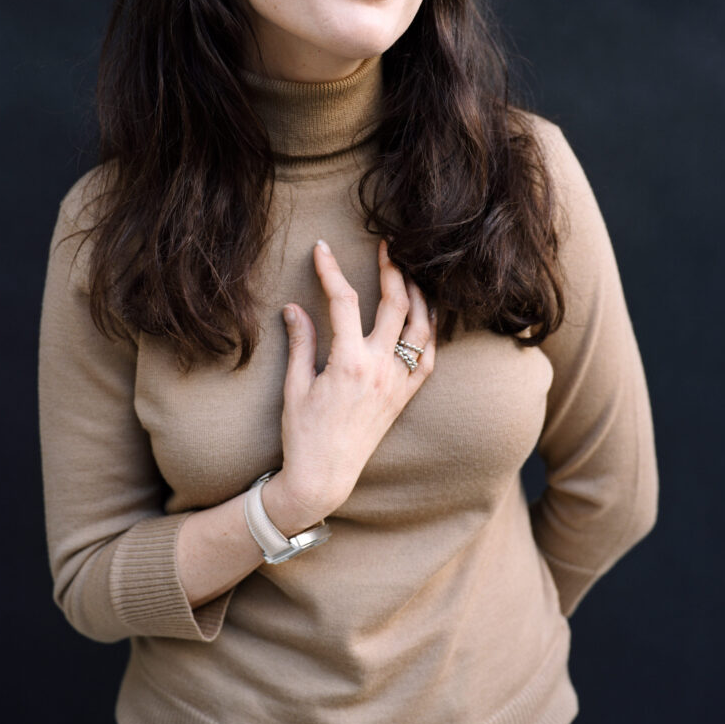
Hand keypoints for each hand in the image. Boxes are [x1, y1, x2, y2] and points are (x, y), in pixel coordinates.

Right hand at [262, 239, 434, 532]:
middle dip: (392, 270)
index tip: (322, 248)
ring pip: (422, 329)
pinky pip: (428, 359)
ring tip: (410, 274)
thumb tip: (294, 308)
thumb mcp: (295, 386)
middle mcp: (379, 369)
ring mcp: (397, 383)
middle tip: (387, 248)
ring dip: (419, 296)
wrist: (324, 476)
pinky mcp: (405, 397)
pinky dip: (430, 333)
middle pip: (395, 305)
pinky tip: (425, 316)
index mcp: (348, 362)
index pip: (344, 302)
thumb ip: (300, 342)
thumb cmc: (303, 433)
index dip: (332, 270)